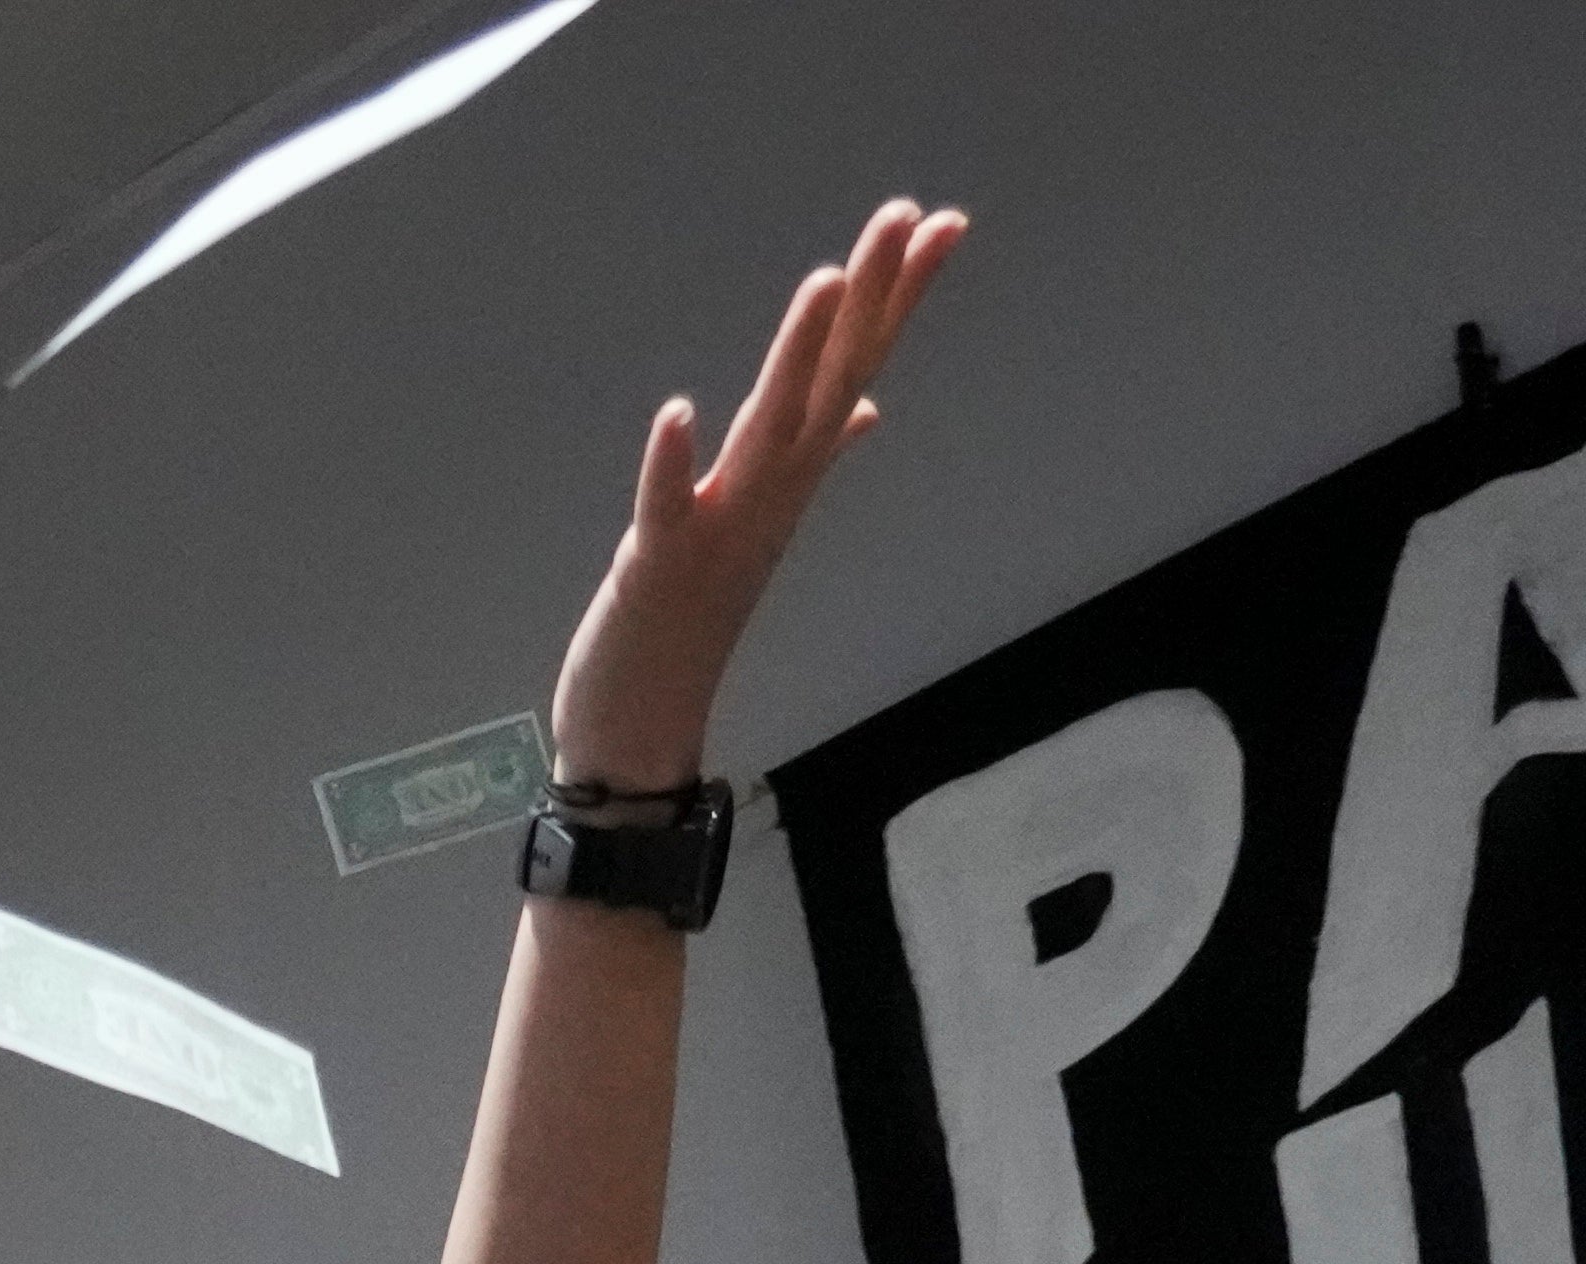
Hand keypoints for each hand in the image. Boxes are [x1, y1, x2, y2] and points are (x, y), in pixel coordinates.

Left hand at [547, 199, 965, 790]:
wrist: (642, 728)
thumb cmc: (692, 620)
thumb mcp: (758, 523)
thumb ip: (815, 457)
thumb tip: (866, 408)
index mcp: (791, 475)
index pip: (859, 365)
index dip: (900, 295)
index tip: (943, 221)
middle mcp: (771, 494)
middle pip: (831, 380)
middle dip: (871, 297)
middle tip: (908, 214)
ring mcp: (721, 529)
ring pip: (770, 431)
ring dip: (798, 357)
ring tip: (828, 278)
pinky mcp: (658, 567)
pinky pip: (668, 508)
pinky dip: (673, 462)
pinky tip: (679, 409)